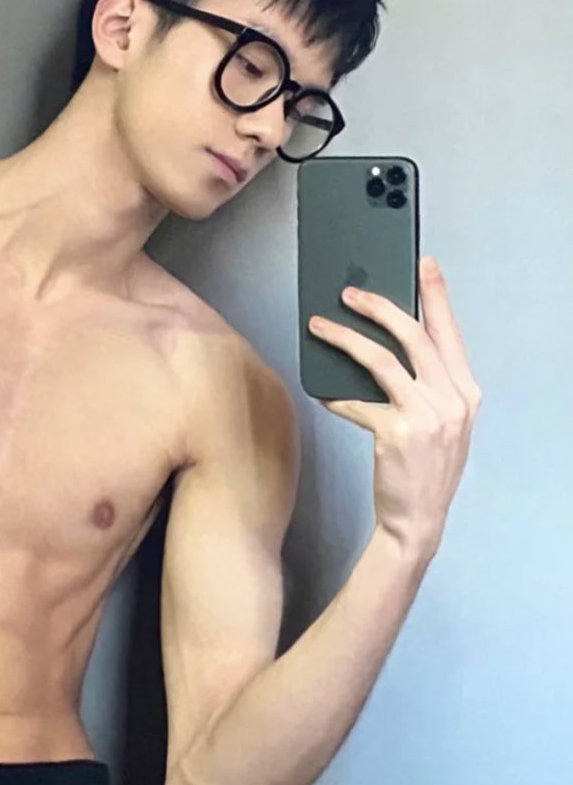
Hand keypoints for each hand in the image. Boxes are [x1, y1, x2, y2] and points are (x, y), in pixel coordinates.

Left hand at [308, 255, 482, 556]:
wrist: (418, 520)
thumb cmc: (424, 468)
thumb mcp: (442, 424)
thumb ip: (428, 386)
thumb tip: (387, 346)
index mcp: (467, 392)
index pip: (450, 334)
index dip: (437, 296)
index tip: (424, 264)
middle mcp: (453, 399)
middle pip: (414, 336)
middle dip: (379, 307)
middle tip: (349, 292)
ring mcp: (427, 416)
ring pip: (381, 360)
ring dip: (345, 338)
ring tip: (319, 326)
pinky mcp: (397, 433)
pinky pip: (357, 402)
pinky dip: (336, 396)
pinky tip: (321, 392)